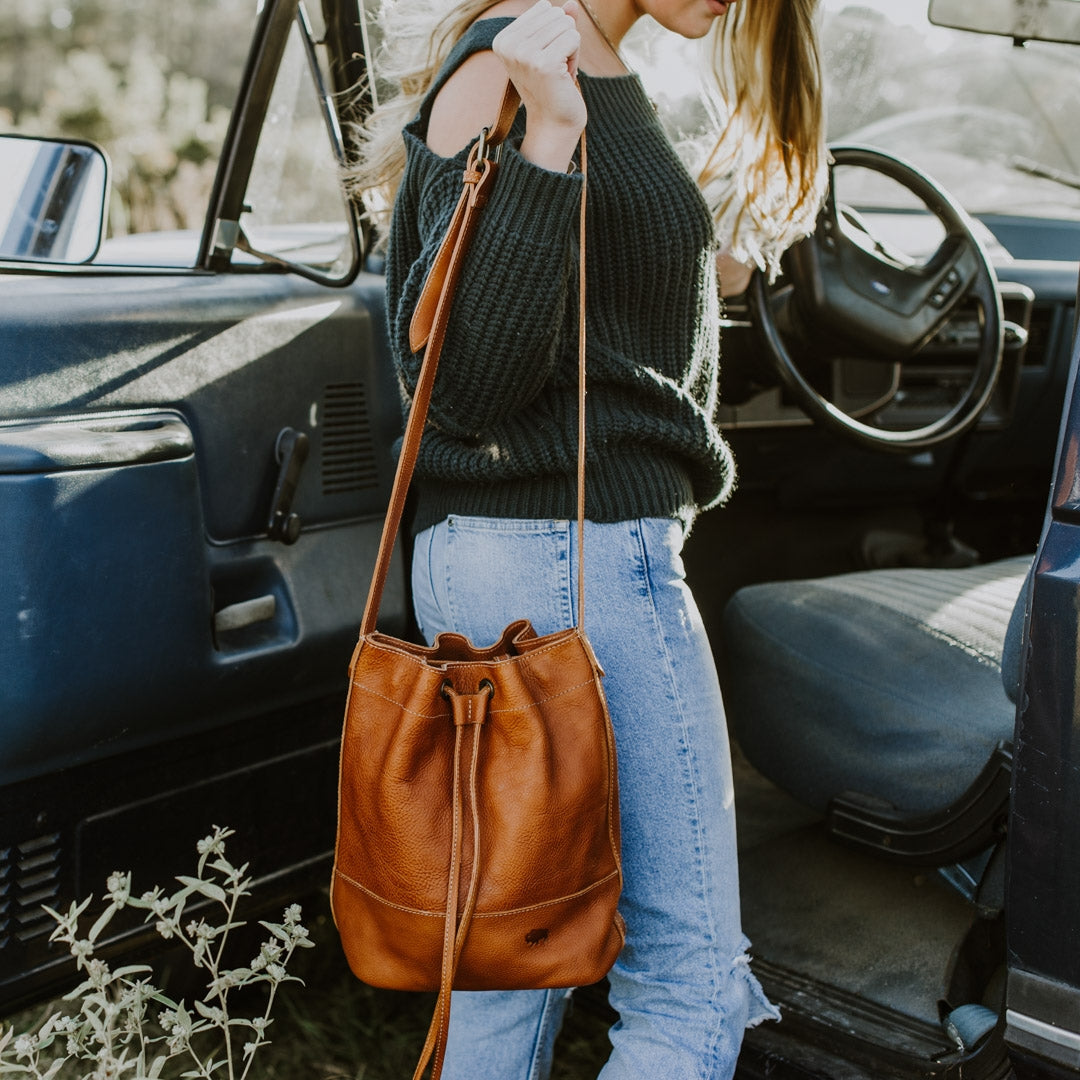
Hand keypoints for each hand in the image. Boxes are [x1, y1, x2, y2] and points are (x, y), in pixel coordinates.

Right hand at [493, 0, 585, 170]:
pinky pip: (574, 37)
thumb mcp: (551, 48)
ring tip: (559, 72)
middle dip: (564, 39)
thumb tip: (572, 3)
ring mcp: (524, 54)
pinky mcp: (543, 63)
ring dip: (570, 50)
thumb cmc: (552, 87)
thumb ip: (559, 22)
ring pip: (567, 24)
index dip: (554, 32)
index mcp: (503, 39)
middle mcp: (509, 45)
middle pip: (556, 14)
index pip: (544, 7)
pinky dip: (575, 57)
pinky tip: (564, 76)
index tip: (546, 58)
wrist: (553, 124)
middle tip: (555, 68)